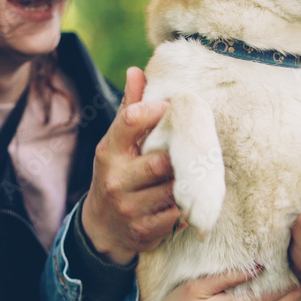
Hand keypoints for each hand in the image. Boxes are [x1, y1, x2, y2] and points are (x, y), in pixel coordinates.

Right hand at [81, 66, 180, 264]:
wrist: (103, 227)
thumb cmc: (119, 173)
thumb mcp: (118, 144)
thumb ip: (131, 109)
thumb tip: (137, 70)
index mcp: (109, 151)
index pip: (129, 120)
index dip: (156, 110)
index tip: (174, 107)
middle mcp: (115, 179)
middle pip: (161, 161)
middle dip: (180, 157)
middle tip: (197, 149)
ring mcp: (128, 207)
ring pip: (173, 189)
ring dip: (188, 184)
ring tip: (195, 176)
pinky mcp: (143, 230)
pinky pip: (177, 215)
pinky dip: (188, 207)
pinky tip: (190, 201)